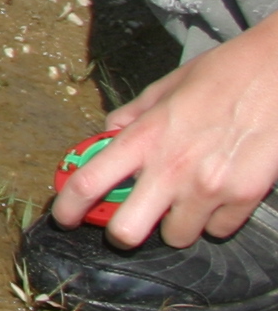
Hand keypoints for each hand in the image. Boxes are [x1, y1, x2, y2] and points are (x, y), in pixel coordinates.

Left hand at [53, 20, 277, 247]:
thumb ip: (133, 115)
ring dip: (175, 224)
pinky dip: (215, 219)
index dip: (68, 207)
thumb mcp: (166, 87)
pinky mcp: (245, 197)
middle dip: (123, 233)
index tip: (64, 217)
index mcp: (145, 137)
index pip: (89, 182)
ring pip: (177, 236)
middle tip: (129, 223)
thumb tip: (109, 133)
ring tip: (184, 200)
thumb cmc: (223, 74)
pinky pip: (219, 230)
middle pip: (128, 231)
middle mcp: (172, 168)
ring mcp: (209, 187)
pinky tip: (218, 195)